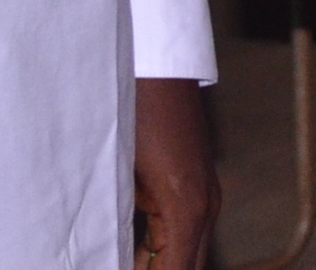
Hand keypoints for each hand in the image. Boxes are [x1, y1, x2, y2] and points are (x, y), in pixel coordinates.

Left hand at [132, 76, 216, 269]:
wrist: (158, 67)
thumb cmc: (136, 110)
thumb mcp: (122, 173)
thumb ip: (118, 222)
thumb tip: (110, 251)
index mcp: (187, 210)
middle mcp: (205, 208)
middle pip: (188, 268)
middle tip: (119, 267)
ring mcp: (204, 197)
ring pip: (186, 255)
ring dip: (159, 266)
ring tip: (121, 261)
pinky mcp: (194, 188)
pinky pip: (180, 234)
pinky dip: (160, 253)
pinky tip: (135, 259)